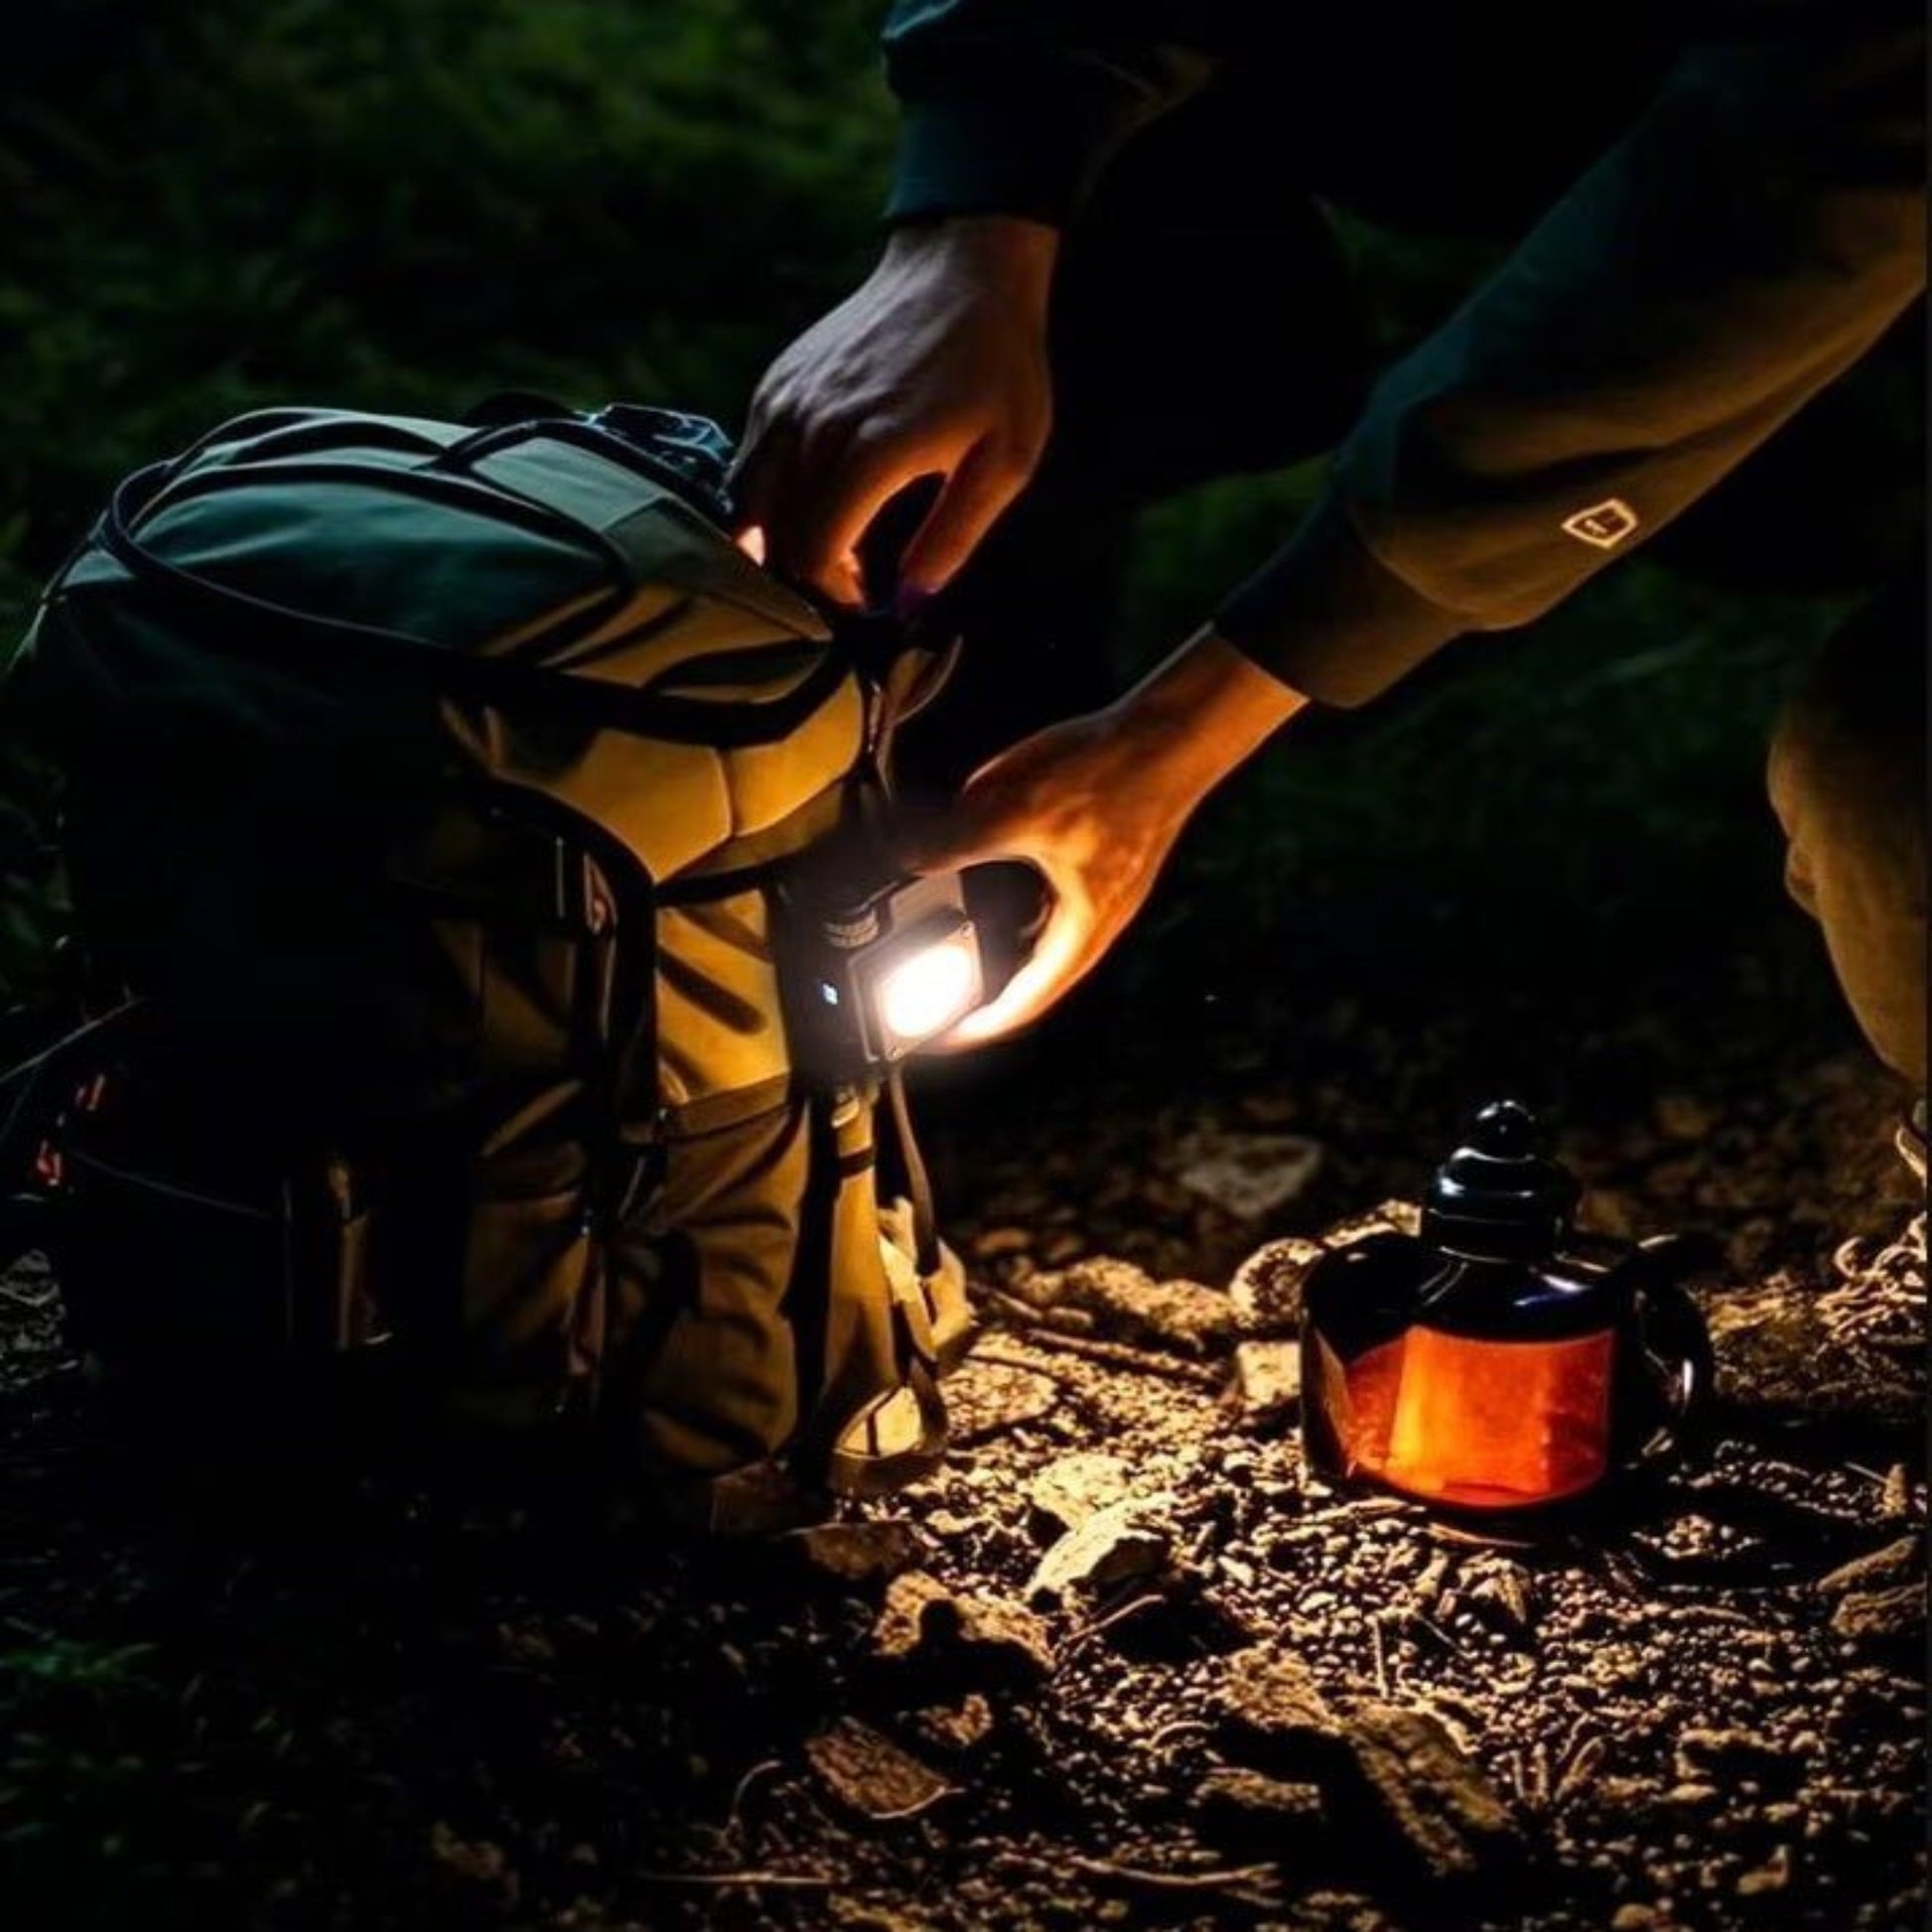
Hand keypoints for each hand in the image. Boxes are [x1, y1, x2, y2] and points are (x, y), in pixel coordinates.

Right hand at [733, 217, 1056, 606]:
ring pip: (749, 501)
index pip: (815, 552)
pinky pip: (748, 460)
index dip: (834, 594)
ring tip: (826, 548)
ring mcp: (787, 401)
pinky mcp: (776, 385)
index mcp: (872, 449)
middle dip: (805, 575)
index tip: (865, 602)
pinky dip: (767, 497)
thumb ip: (954, 537)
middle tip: (849, 582)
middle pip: (777, 535)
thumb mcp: (1005, 461)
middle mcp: (815, 425)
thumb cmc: (996, 366)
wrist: (960, 268)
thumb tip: (911, 602)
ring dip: (778, 540)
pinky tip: (809, 503)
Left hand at [899, 630, 1309, 1043]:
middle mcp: (1100, 919)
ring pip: (1051, 943)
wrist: (1169, 734)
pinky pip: (1057, 907)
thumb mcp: (1012, 809)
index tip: (946, 1038)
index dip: (984, 1024)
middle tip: (952, 1006)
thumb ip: (955, 840)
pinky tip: (1001, 895)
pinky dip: (1024, 914)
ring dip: (1012, 955)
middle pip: (1042, 981)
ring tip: (969, 960)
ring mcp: (1108, 892)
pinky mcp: (1107, 863)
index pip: (1029, 999)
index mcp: (1084, 927)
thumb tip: (905, 859)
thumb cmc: (1109, 774)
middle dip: (995, 997)